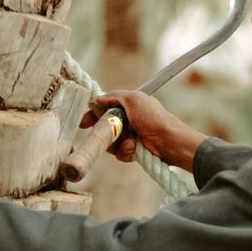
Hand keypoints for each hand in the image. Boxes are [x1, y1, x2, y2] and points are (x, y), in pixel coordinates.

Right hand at [84, 89, 210, 173]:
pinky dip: (125, 151)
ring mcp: (130, 136)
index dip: (93, 115)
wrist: (168, 141)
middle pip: (104, 128)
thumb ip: (113, 97)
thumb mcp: (133, 99)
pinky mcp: (132, 150)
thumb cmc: (153, 117)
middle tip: (107, 134)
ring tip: (130, 141)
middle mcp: (128, 120)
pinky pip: (119, 153)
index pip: (104, 109)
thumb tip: (97, 99)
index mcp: (128, 106)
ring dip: (117, 143)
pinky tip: (134, 148)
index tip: (83, 123)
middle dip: (105, 132)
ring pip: (110, 143)